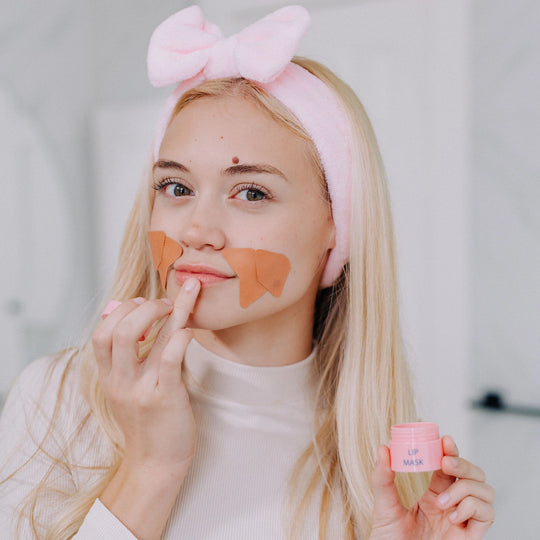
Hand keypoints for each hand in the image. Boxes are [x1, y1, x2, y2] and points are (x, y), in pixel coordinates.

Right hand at [92, 278, 200, 474]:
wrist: (156, 464)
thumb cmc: (148, 423)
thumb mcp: (127, 392)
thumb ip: (128, 362)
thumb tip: (139, 323)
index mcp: (109, 379)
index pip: (101, 334)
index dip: (120, 311)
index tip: (141, 302)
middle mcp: (120, 382)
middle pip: (118, 331)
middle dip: (141, 306)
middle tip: (163, 302)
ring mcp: (141, 389)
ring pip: (142, 339)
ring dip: (164, 311)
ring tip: (179, 303)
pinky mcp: (165, 397)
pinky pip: (170, 358)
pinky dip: (180, 337)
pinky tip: (189, 332)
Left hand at [369, 436, 494, 539]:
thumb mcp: (383, 506)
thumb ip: (382, 479)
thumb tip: (383, 448)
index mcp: (432, 495)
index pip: (449, 466)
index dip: (451, 450)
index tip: (444, 439)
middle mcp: (451, 506)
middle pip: (475, 475)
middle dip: (464, 464)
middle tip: (445, 463)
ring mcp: (462, 521)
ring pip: (486, 492)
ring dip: (466, 488)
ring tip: (443, 502)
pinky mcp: (470, 539)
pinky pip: (487, 516)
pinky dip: (473, 508)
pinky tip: (453, 515)